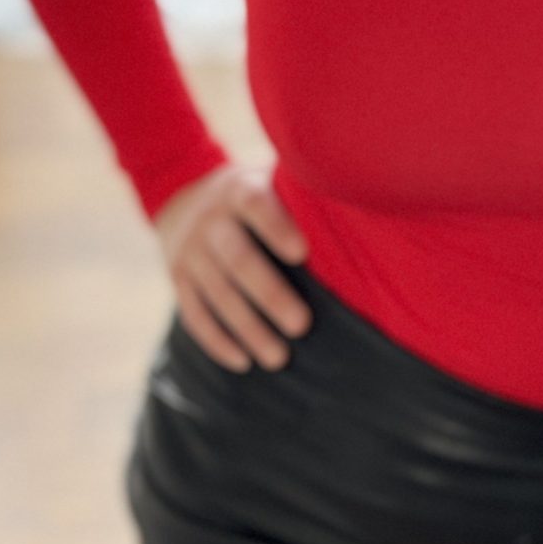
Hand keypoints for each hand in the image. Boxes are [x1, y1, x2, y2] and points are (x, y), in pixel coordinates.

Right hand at [153, 163, 312, 370]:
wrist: (183, 198)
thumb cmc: (254, 196)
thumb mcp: (269, 180)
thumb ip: (300, 196)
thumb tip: (365, 210)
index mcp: (238, 191)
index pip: (254, 205)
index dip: (276, 227)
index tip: (303, 253)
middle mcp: (210, 220)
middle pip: (237, 259)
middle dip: (269, 294)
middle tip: (302, 325)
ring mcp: (190, 251)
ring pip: (217, 293)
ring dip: (248, 328)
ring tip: (279, 358)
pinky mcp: (177, 278)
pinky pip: (194, 313)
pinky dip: (217, 340)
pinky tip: (243, 362)